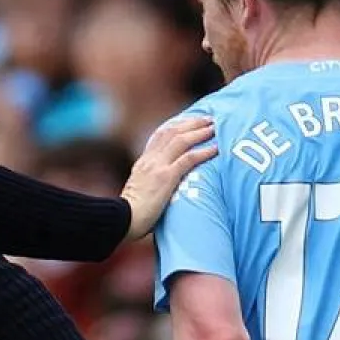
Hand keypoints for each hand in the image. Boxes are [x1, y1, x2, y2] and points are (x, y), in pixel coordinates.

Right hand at [121, 117, 217, 240]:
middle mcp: (150, 160)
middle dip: (192, 123)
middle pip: (172, 132)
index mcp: (143, 162)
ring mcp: (157, 167)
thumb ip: (149, 182)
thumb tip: (162, 187)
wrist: (123, 220)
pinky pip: (188, 159)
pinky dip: (203, 152)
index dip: (177, 125)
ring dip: (200, 132)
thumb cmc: (131, 214)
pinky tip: (215, 149)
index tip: (191, 121)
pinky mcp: (165, 177)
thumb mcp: (138, 190)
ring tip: (215, 128)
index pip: (160, 135)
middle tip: (209, 119)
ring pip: (181, 140)